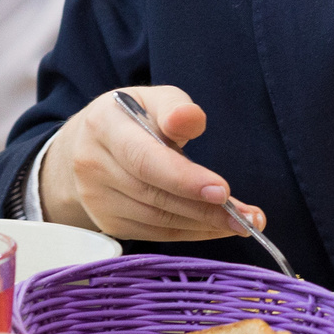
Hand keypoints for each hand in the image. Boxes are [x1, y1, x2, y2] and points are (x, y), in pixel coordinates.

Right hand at [37, 86, 264, 240]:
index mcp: (104, 126)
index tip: (224, 191)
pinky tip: (216, 227)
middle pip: (154, 196)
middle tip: (248, 217)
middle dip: (206, 209)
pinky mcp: (108, 223)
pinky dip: (191, 233)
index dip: (184, 179)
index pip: (145, 159)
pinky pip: (155, 234)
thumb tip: (191, 119)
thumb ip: (175, 107)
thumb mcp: (153, 99)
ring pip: (157, 221)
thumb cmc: (131, 119)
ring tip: (242, 223)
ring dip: (204, 225)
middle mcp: (93, 166)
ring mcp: (96, 200)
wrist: (85, 146)